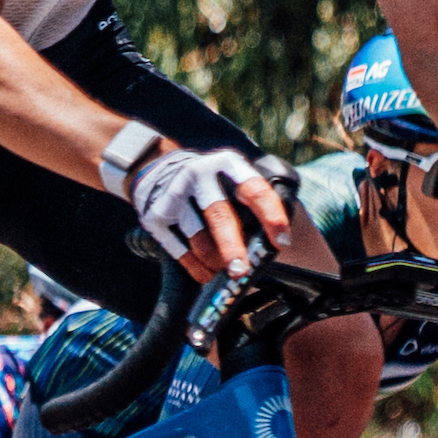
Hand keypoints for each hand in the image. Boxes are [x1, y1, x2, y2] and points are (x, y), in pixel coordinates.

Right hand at [120, 141, 282, 283]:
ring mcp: (174, 196)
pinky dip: (196, 267)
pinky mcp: (156, 216)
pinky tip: (207, 273)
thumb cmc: (208, 182)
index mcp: (226, 164)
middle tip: (243, 271)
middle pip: (220, 216)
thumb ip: (249, 202)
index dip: (271, 217)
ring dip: (215, 261)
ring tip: (225, 271)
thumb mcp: (230, 176)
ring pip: (199, 239)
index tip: (281, 242)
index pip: (254, 190)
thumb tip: (266, 245)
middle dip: (233, 248)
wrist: (156, 168)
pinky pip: (180, 250)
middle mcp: (198, 176)